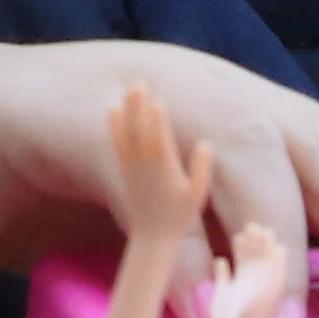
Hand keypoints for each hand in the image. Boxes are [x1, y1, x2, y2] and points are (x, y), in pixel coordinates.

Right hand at [0, 37, 318, 317]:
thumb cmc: (51, 203)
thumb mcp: (168, 247)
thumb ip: (238, 285)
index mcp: (259, 132)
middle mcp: (221, 102)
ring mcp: (147, 99)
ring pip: (254, 148)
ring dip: (284, 241)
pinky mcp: (68, 118)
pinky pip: (136, 174)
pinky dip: (168, 240)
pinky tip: (184, 307)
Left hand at [105, 83, 215, 259]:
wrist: (153, 236)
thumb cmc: (179, 216)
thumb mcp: (198, 196)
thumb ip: (202, 170)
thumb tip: (206, 144)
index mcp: (165, 169)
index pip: (160, 141)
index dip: (158, 122)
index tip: (157, 101)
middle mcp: (145, 165)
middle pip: (140, 131)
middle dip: (139, 106)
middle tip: (138, 82)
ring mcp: (133, 166)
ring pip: (128, 133)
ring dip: (128, 109)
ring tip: (129, 86)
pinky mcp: (126, 169)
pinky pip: (118, 143)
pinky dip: (114, 125)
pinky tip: (112, 108)